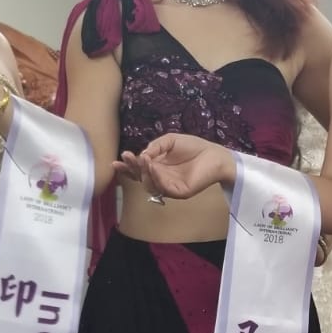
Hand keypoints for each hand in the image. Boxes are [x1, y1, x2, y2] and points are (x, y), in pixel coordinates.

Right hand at [122, 134, 237, 199]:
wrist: (214, 154)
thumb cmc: (194, 147)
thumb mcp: (170, 141)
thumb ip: (155, 146)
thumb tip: (142, 155)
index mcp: (158, 167)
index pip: (139, 170)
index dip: (127, 168)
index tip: (116, 161)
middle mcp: (162, 179)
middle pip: (141, 178)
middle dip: (132, 169)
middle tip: (127, 158)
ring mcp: (170, 187)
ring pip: (149, 184)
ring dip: (143, 172)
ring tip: (143, 158)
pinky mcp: (179, 192)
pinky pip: (163, 188)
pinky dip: (155, 177)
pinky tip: (152, 166)